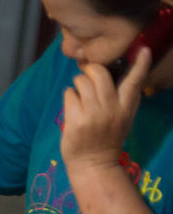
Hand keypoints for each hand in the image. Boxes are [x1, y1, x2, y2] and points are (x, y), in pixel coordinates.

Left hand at [61, 46, 149, 174]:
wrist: (93, 164)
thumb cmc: (106, 138)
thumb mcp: (123, 118)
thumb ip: (122, 98)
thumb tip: (114, 73)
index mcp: (126, 107)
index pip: (134, 82)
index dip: (140, 65)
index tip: (143, 49)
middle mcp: (111, 108)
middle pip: (99, 74)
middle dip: (90, 70)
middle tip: (87, 77)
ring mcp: (93, 114)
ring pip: (81, 82)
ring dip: (77, 83)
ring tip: (80, 95)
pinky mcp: (76, 121)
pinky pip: (69, 94)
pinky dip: (69, 97)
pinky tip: (72, 107)